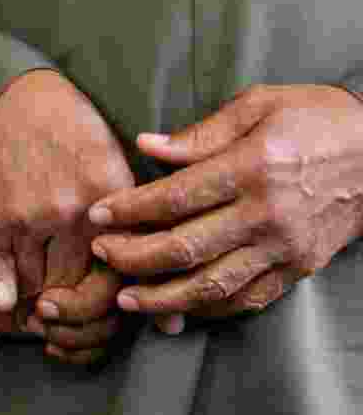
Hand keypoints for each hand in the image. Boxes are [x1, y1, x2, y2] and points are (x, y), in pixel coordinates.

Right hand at [0, 69, 134, 361]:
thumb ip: (145, 241)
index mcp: (117, 198)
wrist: (19, 95)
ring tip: (42, 310)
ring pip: (40, 292)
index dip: (112, 317)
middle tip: (67, 317)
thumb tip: (174, 328)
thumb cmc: (78, 136)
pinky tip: (13, 290)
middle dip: (74, 318)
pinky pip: (3, 277)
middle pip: (82, 298)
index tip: (101, 316)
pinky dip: (7, 292)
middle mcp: (78, 210)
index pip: (124, 287)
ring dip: (40, 308)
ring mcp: (33, 214)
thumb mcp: (122, 175)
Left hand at [87, 84, 362, 320]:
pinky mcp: (299, 268)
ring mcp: (284, 247)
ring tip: (128, 299)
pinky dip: (210, 308)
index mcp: (252, 167)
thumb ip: (201, 133)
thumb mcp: (259, 105)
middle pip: (187, 246)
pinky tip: (180, 309)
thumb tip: (147, 146)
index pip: (176, 196)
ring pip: (214, 284)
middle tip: (101, 254)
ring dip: (165, 296)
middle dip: (135, 256)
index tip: (98, 213)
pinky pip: (247, 298)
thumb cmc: (315, 118)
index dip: (131, 209)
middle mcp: (266, 214)